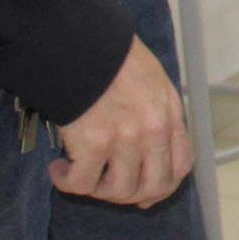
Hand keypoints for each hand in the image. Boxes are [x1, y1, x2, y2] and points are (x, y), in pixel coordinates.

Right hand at [52, 39, 190, 206]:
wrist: (82, 43)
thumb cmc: (113, 58)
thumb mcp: (153, 81)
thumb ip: (158, 114)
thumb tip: (149, 150)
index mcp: (169, 114)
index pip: (180, 167)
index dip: (162, 187)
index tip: (144, 192)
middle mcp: (153, 131)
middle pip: (152, 186)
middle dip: (129, 196)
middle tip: (106, 186)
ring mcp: (125, 140)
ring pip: (118, 191)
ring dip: (96, 190)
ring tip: (80, 172)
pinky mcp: (93, 145)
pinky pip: (81, 184)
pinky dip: (66, 182)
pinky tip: (58, 168)